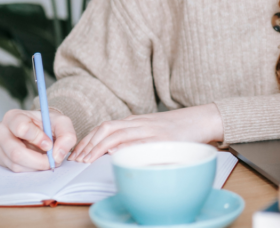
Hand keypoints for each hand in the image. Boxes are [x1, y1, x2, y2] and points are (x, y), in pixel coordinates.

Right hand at [0, 108, 76, 171]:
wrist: (40, 130)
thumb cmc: (48, 124)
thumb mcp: (62, 123)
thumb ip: (66, 135)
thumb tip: (57, 155)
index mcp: (14, 116)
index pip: (21, 128)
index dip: (38, 138)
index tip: (49, 144)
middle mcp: (1, 130)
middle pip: (16, 152)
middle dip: (38, 160)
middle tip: (51, 161)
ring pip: (16, 164)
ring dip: (35, 166)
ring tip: (46, 160)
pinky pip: (14, 170)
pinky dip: (30, 169)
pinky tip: (37, 162)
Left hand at [71, 104, 223, 163]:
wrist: (202, 119)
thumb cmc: (177, 128)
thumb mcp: (152, 129)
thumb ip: (134, 136)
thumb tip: (113, 151)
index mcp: (135, 121)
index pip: (104, 127)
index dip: (88, 139)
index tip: (78, 152)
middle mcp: (140, 123)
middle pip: (107, 128)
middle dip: (89, 144)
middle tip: (78, 159)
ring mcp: (151, 129)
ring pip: (118, 134)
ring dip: (100, 147)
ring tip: (89, 159)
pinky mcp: (162, 137)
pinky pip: (140, 141)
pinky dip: (125, 146)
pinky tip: (115, 153)